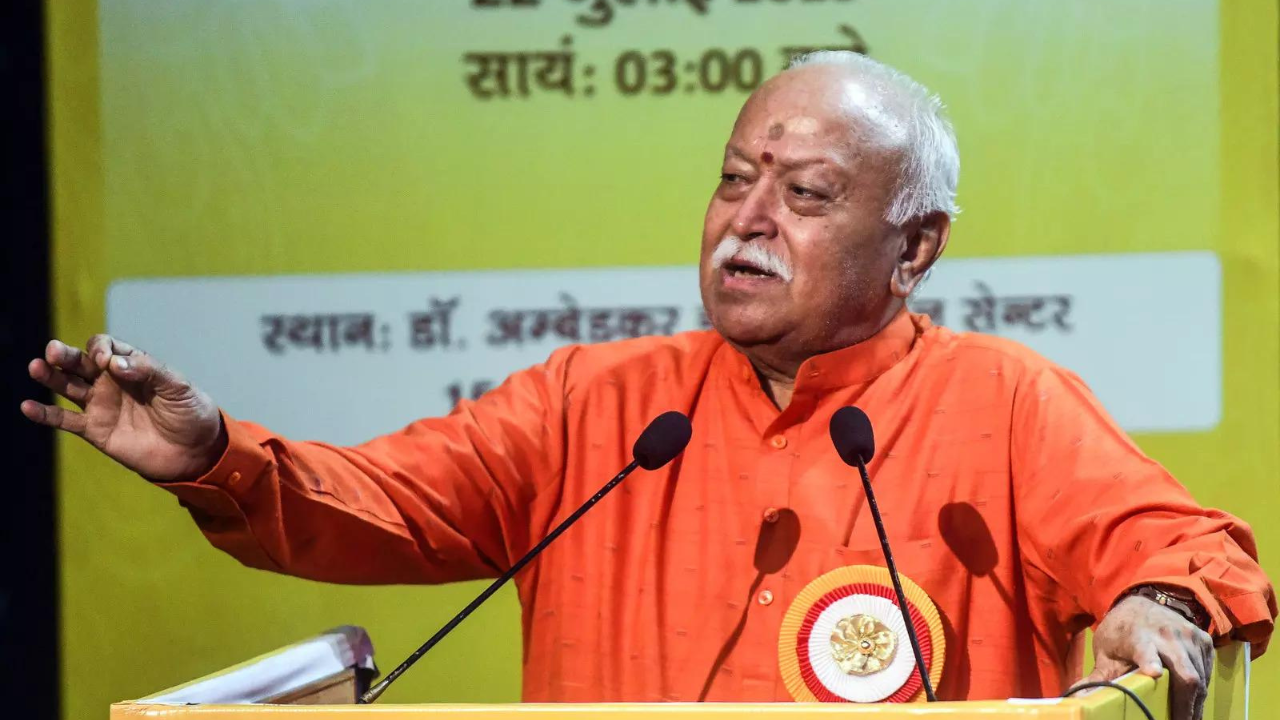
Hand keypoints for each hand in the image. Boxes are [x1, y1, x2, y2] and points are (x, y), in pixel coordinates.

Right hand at [21, 335, 225, 481]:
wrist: (196, 451)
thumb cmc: (191, 413)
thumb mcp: (178, 386)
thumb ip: (148, 370)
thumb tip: (114, 363)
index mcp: (133, 366)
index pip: (106, 347)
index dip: (102, 349)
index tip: (108, 361)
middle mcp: (112, 382)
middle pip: (80, 362)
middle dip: (66, 355)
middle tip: (54, 351)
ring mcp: (101, 405)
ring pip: (67, 386)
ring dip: (51, 376)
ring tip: (37, 367)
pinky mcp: (95, 430)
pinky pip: (65, 420)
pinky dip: (45, 414)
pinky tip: (27, 406)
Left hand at [1075, 594, 1213, 719]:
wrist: (1139, 601)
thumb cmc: (1120, 632)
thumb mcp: (1105, 651)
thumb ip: (1098, 676)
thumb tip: (1077, 697)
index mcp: (1137, 637)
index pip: (1144, 650)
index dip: (1149, 661)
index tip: (1153, 673)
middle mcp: (1166, 634)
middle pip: (1185, 674)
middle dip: (1185, 704)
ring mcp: (1189, 636)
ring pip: (1200, 678)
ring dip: (1195, 703)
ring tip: (1186, 718)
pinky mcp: (1203, 639)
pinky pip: (1207, 671)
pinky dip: (1202, 690)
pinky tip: (1193, 701)